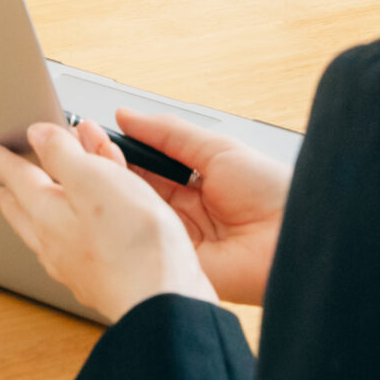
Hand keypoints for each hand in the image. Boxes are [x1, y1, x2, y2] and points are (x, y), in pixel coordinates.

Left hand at [0, 119, 216, 322]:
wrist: (163, 302)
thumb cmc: (131, 242)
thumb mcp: (93, 179)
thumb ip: (62, 154)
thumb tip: (38, 135)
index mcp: (47, 214)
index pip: (17, 178)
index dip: (3, 159)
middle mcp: (55, 244)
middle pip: (24, 212)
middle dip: (10, 197)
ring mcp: (76, 267)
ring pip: (44, 234)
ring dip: (34, 216)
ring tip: (30, 213)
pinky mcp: (100, 282)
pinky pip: (70, 250)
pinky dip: (66, 235)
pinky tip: (72, 246)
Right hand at [106, 108, 291, 303]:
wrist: (297, 233)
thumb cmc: (273, 191)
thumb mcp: (216, 149)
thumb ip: (168, 133)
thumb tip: (126, 115)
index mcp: (193, 185)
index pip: (143, 166)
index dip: (117, 151)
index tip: (90, 134)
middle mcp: (182, 214)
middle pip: (133, 190)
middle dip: (107, 167)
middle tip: (82, 146)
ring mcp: (178, 240)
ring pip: (132, 214)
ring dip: (111, 193)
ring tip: (89, 167)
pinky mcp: (177, 263)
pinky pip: (144, 243)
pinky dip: (125, 223)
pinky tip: (108, 204)